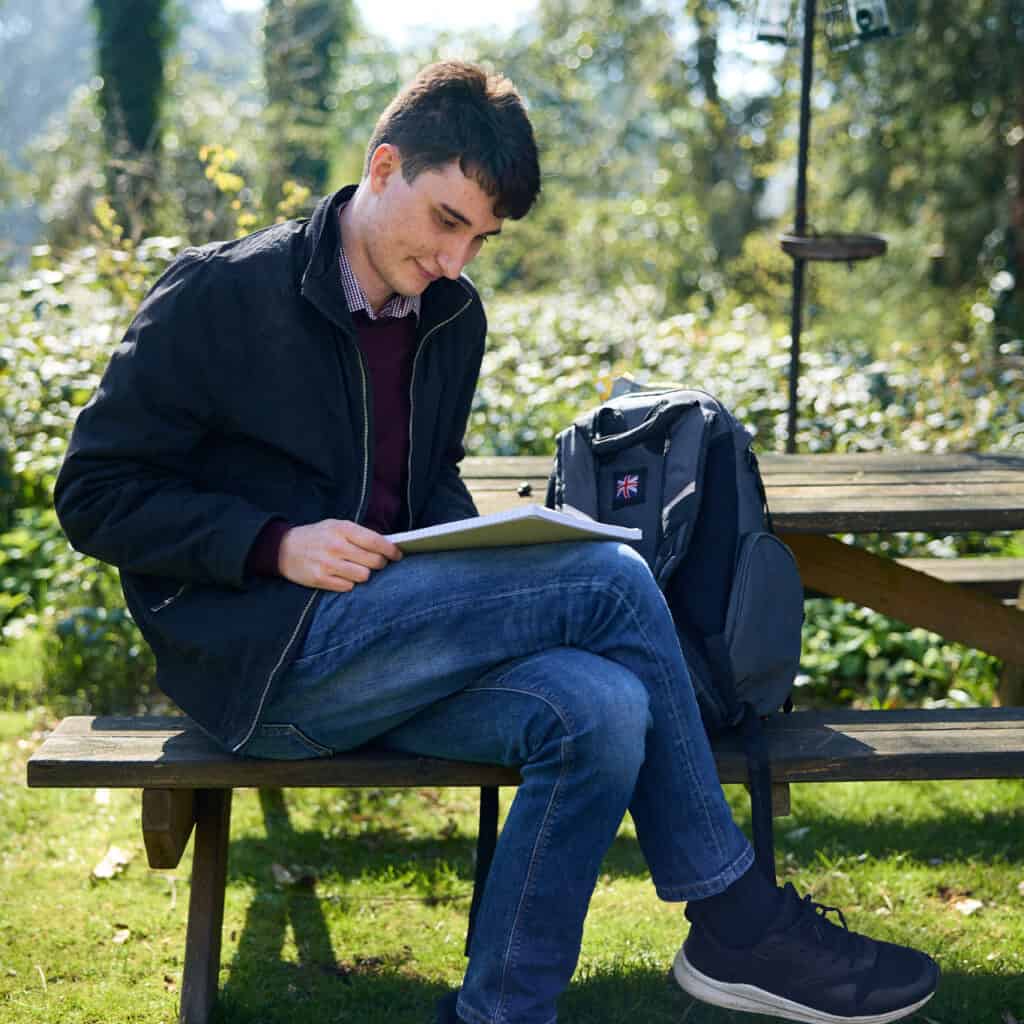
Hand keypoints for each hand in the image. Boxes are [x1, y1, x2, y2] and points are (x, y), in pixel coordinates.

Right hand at [277, 519, 401, 591]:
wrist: (283, 548)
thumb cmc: (317, 536)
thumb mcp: (336, 526)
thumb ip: (358, 534)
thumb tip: (386, 545)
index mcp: (342, 529)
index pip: (375, 541)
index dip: (391, 550)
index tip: (398, 555)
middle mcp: (336, 546)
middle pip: (373, 561)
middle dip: (380, 563)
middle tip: (377, 563)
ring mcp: (327, 564)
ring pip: (364, 576)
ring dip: (364, 574)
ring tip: (358, 569)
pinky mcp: (320, 579)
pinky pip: (348, 587)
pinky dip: (349, 583)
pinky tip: (343, 576)